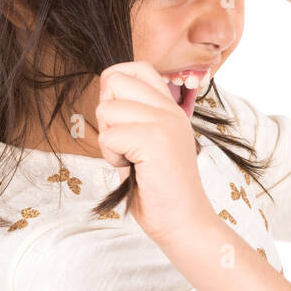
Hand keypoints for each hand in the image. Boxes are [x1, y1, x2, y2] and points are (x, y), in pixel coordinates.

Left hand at [95, 62, 212, 244]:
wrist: (185, 222)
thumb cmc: (160, 190)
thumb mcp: (149, 143)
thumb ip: (133, 117)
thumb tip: (105, 92)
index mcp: (171, 108)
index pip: (136, 68)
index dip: (116, 86)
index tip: (120, 119)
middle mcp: (170, 109)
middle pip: (114, 80)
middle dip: (107, 113)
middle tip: (125, 143)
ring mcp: (165, 121)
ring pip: (107, 109)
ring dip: (109, 140)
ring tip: (132, 160)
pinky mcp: (154, 139)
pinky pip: (108, 136)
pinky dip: (112, 158)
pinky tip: (134, 170)